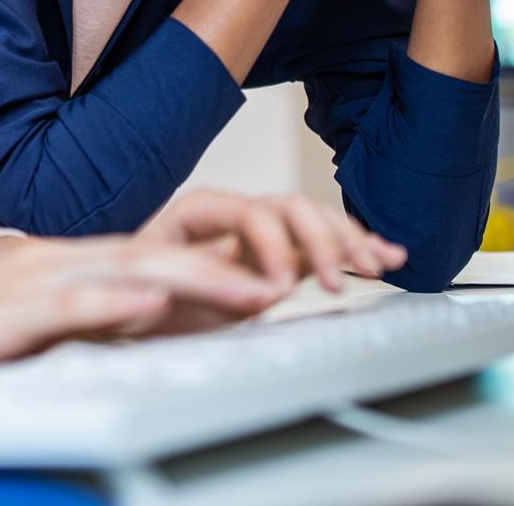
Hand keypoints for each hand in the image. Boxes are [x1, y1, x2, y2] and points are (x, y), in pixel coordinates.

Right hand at [0, 235, 286, 387]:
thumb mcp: (18, 333)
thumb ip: (71, 326)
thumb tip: (131, 330)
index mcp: (58, 271)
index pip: (151, 262)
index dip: (213, 268)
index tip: (271, 282)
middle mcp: (52, 265)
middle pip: (156, 256)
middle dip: (227, 266)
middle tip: (289, 278)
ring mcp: (30, 283)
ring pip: (129, 270)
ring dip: (199, 280)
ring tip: (258, 289)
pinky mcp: (7, 312)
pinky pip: (74, 302)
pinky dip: (122, 299)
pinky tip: (157, 302)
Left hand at [137, 188, 406, 294]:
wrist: (125, 306)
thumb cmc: (131, 295)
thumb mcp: (151, 291)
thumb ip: (201, 285)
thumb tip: (260, 290)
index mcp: (195, 214)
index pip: (244, 211)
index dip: (270, 243)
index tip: (283, 286)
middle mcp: (232, 218)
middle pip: (287, 206)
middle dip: (320, 239)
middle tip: (337, 282)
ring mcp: (259, 238)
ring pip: (313, 220)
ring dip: (348, 239)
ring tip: (376, 264)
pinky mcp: (280, 261)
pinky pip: (323, 245)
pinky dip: (356, 246)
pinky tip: (388, 254)